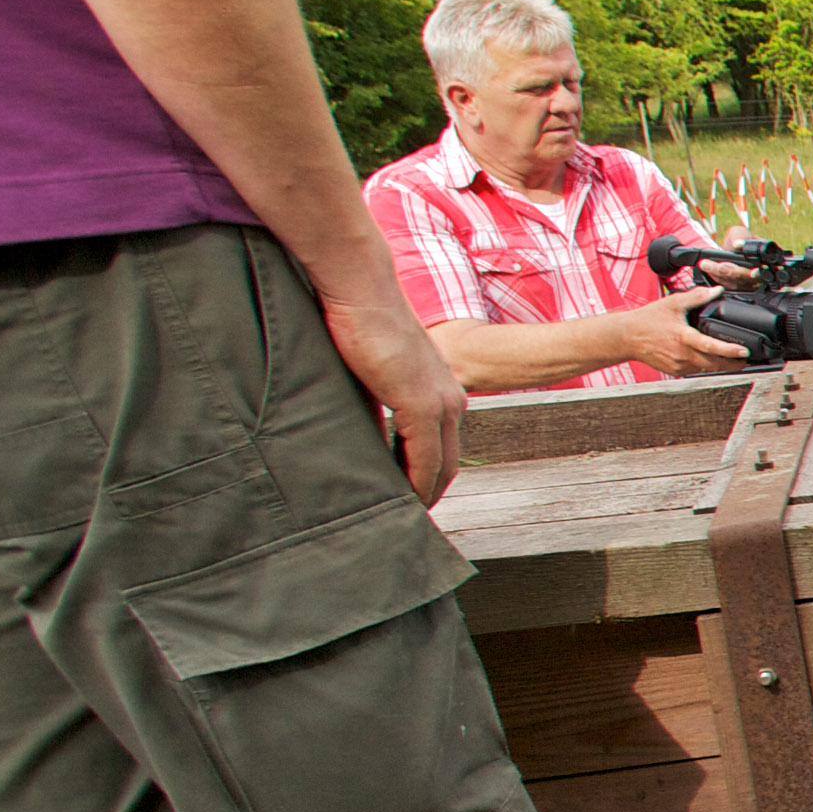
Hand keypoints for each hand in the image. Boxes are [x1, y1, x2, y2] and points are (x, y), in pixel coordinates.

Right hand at [322, 286, 467, 504]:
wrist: (363, 291)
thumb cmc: (361, 325)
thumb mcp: (375, 375)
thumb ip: (379, 405)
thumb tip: (366, 434)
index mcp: (443, 393)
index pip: (443, 449)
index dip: (429, 478)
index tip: (409, 501)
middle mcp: (451, 401)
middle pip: (447, 464)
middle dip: (428, 494)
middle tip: (405, 519)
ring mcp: (440, 402)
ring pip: (439, 466)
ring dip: (423, 495)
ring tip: (400, 518)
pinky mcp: (420, 403)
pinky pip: (424, 457)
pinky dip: (415, 483)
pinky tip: (401, 501)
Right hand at [614, 287, 750, 378]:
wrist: (627, 336)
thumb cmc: (648, 320)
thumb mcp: (673, 303)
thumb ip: (697, 297)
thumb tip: (716, 290)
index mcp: (683, 338)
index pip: (711, 347)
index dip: (730, 351)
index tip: (744, 352)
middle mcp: (682, 354)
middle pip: (714, 364)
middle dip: (732, 363)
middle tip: (745, 358)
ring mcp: (679, 365)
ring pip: (706, 369)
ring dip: (719, 365)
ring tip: (731, 358)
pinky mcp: (675, 371)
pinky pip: (696, 371)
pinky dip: (705, 365)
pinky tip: (709, 357)